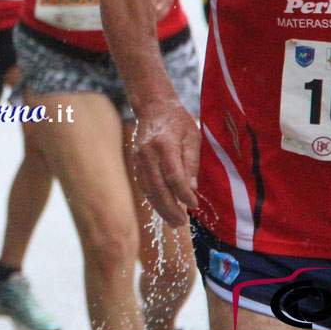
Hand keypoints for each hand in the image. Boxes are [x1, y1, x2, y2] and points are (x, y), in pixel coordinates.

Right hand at [132, 100, 199, 225]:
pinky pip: (144, 185)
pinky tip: (163, 209)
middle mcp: (148, 153)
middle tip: (182, 223)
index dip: (184, 194)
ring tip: (174, 222)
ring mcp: (139, 158)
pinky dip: (153, 199)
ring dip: (161, 208)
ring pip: (149, 190)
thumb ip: (192, 162)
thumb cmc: (177, 121)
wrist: (152, 106)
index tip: (194, 205)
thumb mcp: (192, 136)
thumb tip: (192, 189)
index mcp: (164, 145)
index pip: (174, 177)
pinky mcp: (136, 162)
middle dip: (171, 208)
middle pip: (158, 188)